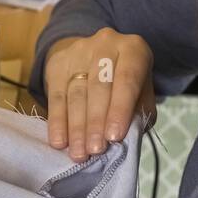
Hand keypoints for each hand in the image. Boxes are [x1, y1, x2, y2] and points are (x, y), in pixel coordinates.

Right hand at [44, 29, 155, 161]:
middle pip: (98, 87)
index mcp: (133, 49)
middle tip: (94, 150)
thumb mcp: (141, 92)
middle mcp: (105, 44)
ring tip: (78, 153)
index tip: (114, 137)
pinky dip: (57, 122)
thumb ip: (137, 112)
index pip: (126, 79)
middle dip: (95, 122)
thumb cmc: (126, 83)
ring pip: (76, 93)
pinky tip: (59, 142)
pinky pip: (56, 96)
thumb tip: (122, 138)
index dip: (119, 109)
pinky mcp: (58, 63)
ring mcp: (78, 51)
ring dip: (76, 127)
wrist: (96, 56)